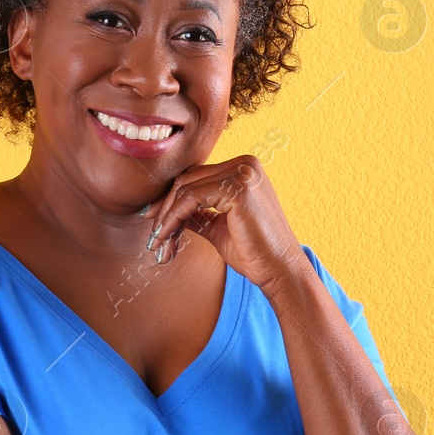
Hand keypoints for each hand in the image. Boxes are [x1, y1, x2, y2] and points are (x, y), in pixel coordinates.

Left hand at [144, 155, 309, 291]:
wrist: (280, 271)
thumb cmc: (253, 252)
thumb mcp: (216, 226)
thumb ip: (195, 213)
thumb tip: (164, 212)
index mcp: (244, 168)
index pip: (196, 176)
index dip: (171, 199)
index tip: (153, 221)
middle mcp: (246, 163)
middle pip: (188, 178)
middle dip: (165, 208)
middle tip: (153, 235)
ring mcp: (243, 173)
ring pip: (186, 187)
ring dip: (166, 216)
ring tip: (159, 241)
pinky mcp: (238, 188)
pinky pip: (191, 198)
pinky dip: (174, 217)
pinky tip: (167, 236)